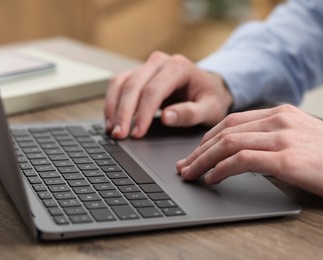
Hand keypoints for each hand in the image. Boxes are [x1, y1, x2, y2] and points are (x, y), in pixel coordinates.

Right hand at [104, 51, 232, 138]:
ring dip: (113, 107)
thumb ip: (190, 113)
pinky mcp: (137, 74)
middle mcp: (159, 62)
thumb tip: (166, 117)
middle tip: (118, 135)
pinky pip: (118, 84)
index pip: (154, 90)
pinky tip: (111, 120)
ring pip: (121, 83)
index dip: (143, 113)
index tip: (137, 133)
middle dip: (123, 113)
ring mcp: (146, 66)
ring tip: (112, 130)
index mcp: (179, 67)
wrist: (208, 87)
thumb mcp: (210, 109)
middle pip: (133, 85)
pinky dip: (112, 102)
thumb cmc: (210, 98)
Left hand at [177, 104, 322, 200]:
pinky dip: (221, 169)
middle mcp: (279, 120)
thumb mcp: (299, 139)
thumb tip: (239, 154)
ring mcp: (283, 137)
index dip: (207, 137)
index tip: (194, 152)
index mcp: (281, 113)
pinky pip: (242, 160)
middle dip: (198, 150)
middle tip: (183, 165)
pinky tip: (211, 179)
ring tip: (189, 173)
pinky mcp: (288, 159)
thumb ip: (271, 139)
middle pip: (224, 131)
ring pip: (228, 144)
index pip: (231, 121)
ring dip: (202, 160)